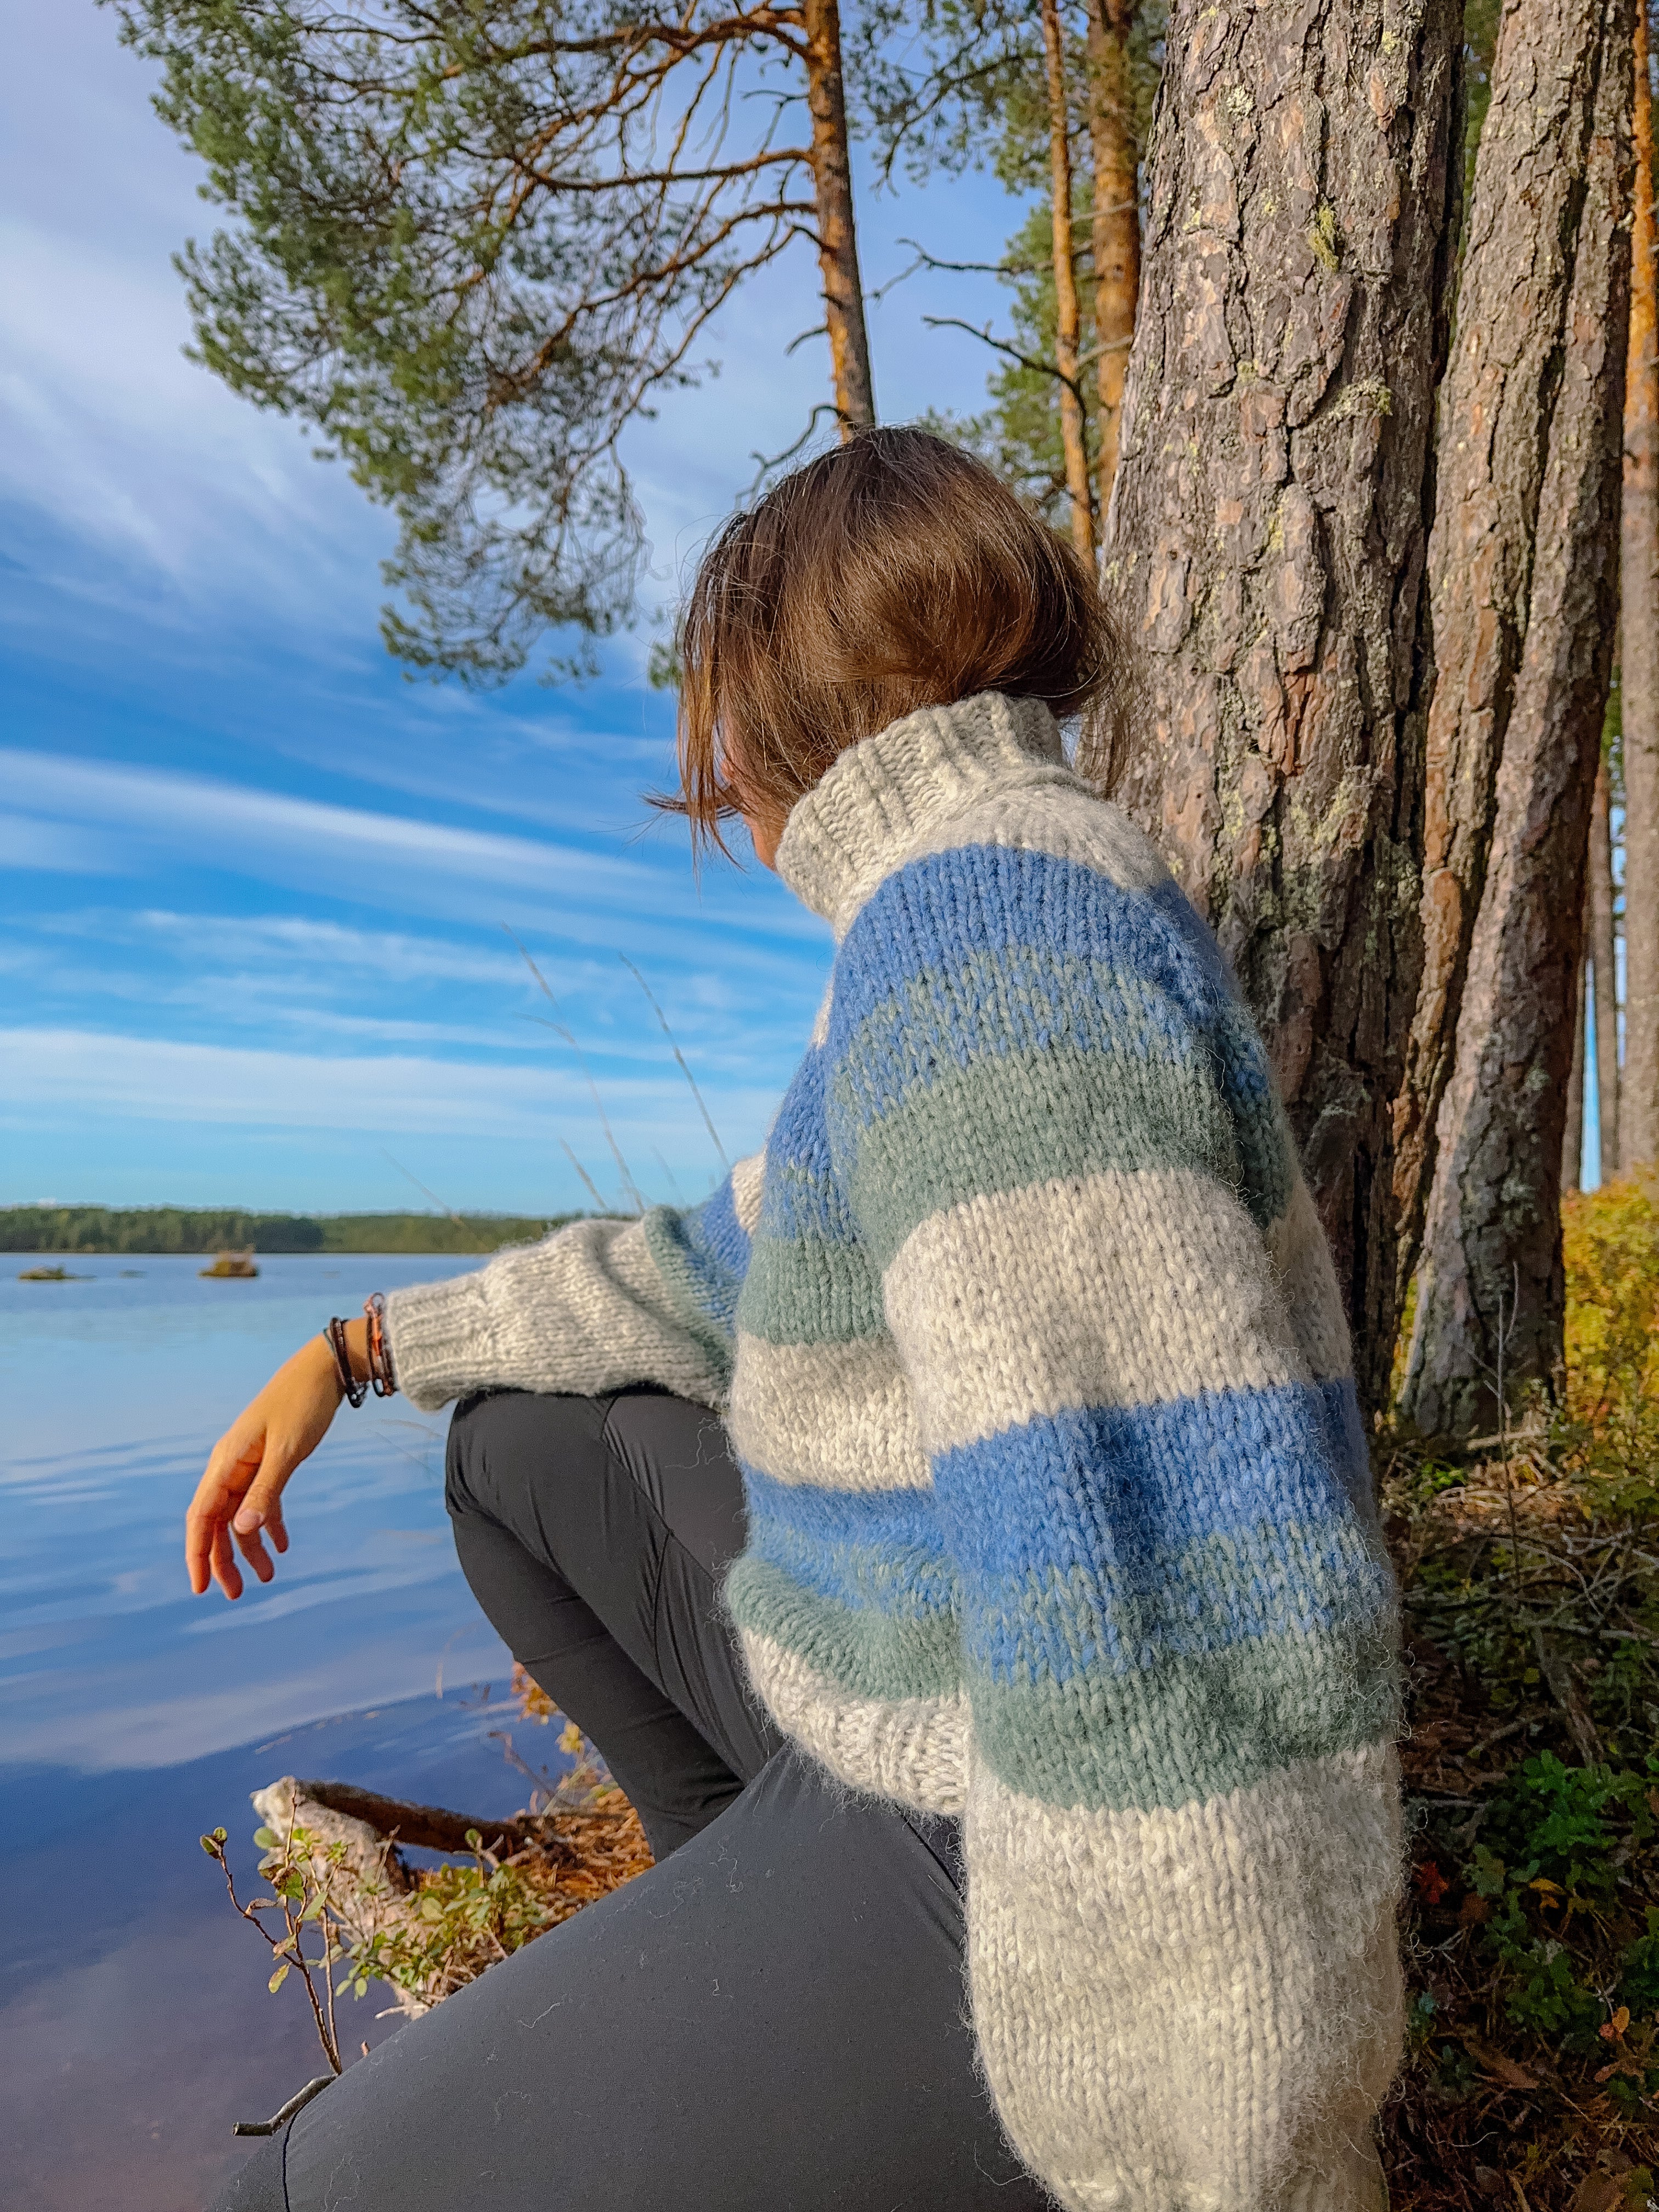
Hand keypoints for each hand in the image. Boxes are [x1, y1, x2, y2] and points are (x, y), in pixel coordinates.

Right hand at [186, 1324, 363, 1599]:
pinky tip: (283, 1545)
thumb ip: (266, 1490)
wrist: (324, 1369)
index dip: (197, 1553)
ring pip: (241, 1515)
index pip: (201, 1516)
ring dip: (250, 1546)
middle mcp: (230, 1465)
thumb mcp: (288, 1450)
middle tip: (237, 1594)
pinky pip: (262, 1500)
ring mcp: (248, 1463)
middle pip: (218, 1522)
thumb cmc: (303, 1404)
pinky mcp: (269, 1461)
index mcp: (226, 1462)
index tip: (200, 1587)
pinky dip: (270, 1523)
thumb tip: (243, 1531)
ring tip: (268, 1577)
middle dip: (224, 1559)